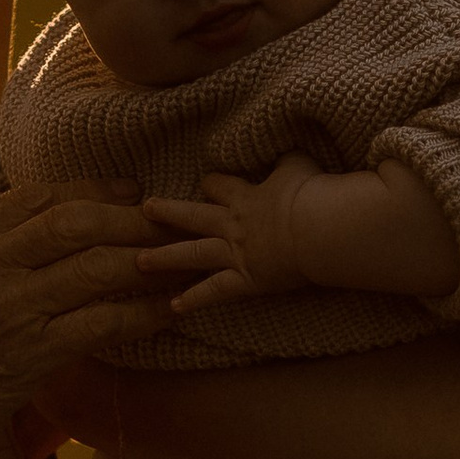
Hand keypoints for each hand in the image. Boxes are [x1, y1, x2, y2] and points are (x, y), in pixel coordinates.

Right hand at [0, 187, 171, 458]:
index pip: (36, 196)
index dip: (92, 190)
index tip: (127, 193)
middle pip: (76, 220)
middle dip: (131, 217)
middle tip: (169, 220)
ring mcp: (6, 309)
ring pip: (97, 264)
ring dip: (149, 259)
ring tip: (184, 260)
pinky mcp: (27, 357)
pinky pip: (102, 323)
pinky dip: (143, 313)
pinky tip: (169, 311)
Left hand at [139, 154, 324, 310]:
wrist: (321, 228)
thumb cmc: (312, 194)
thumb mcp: (298, 164)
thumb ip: (285, 158)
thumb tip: (284, 151)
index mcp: (244, 196)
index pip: (216, 186)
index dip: (210, 185)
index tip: (204, 185)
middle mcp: (232, 224)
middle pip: (192, 216)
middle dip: (167, 212)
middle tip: (145, 210)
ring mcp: (235, 253)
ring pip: (191, 254)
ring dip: (164, 258)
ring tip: (139, 261)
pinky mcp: (246, 280)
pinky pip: (214, 292)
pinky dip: (194, 300)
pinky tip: (173, 307)